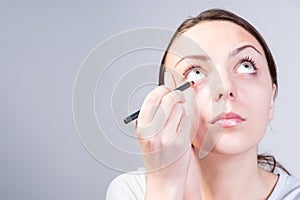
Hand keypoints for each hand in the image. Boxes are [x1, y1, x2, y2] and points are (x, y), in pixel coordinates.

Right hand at [135, 71, 195, 198]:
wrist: (164, 178)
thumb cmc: (156, 155)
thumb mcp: (146, 135)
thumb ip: (152, 115)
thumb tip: (164, 93)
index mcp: (142, 127)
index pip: (152, 98)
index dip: (162, 90)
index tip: (168, 89)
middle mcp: (153, 132)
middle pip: (169, 100)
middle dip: (177, 95)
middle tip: (180, 96)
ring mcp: (167, 137)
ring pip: (180, 110)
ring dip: (182, 112)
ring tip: (177, 123)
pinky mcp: (181, 142)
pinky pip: (188, 121)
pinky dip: (187, 123)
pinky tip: (182, 132)